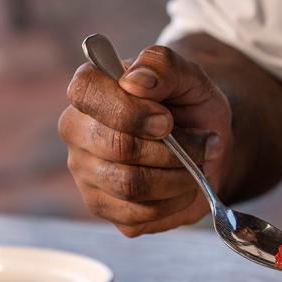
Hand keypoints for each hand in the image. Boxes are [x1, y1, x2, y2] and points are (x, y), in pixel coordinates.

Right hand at [58, 44, 231, 236]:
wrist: (205, 141)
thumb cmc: (190, 104)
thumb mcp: (190, 76)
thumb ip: (163, 65)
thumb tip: (136, 81)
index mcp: (90, 89)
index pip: (86, 93)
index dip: (131, 110)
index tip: (168, 120)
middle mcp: (77, 130)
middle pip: (117, 147)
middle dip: (172, 149)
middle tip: (202, 141)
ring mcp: (84, 171)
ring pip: (130, 185)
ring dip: (178, 176)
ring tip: (198, 163)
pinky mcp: (102, 207)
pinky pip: (138, 215)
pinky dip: (174, 201)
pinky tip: (183, 184)